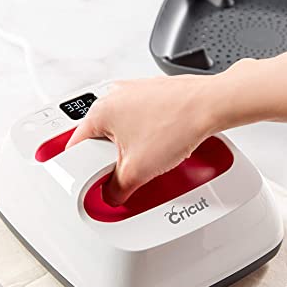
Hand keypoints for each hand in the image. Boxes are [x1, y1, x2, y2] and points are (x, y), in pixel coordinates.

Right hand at [65, 69, 256, 205]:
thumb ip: (116, 188)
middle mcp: (113, 96)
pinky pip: (140, 121)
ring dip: (130, 148)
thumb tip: (112, 194)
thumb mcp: (138, 171)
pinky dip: (146, 136)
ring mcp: (134, 92)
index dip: (80, 171)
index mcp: (99, 111)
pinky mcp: (153, 95)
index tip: (88, 183)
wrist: (212, 105)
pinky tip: (160, 146)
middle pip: (99, 139)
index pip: (75, 147)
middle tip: (123, 174)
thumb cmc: (177, 123)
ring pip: (122, 130)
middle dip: (108, 160)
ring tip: (147, 158)